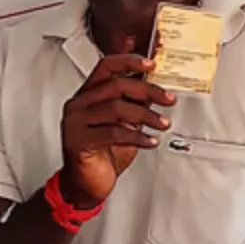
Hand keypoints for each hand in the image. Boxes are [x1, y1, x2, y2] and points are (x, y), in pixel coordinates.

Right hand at [60, 47, 175, 206]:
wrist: (88, 181)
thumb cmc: (106, 150)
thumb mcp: (125, 122)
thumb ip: (135, 103)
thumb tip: (156, 89)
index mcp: (88, 94)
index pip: (107, 66)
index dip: (129, 61)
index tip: (152, 64)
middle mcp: (78, 104)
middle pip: (116, 85)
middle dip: (148, 91)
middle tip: (169, 100)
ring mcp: (75, 123)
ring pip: (116, 108)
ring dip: (146, 115)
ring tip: (162, 124)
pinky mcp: (78, 142)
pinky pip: (113, 133)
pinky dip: (137, 136)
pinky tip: (150, 141)